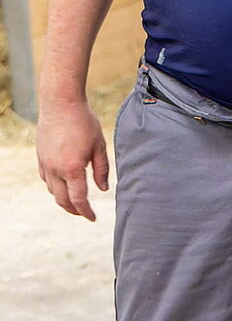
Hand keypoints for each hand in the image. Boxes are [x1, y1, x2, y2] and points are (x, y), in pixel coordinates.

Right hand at [37, 100, 108, 220]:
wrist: (60, 102)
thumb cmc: (84, 122)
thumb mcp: (99, 145)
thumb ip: (101, 169)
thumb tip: (103, 189)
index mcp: (73, 168)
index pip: (79, 199)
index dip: (86, 212)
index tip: (92, 218)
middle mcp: (56, 169)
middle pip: (63, 200)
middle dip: (74, 210)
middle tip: (84, 213)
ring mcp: (45, 163)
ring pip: (52, 191)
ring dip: (63, 200)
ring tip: (75, 202)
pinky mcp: (40, 156)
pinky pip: (46, 179)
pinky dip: (54, 187)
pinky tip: (62, 186)